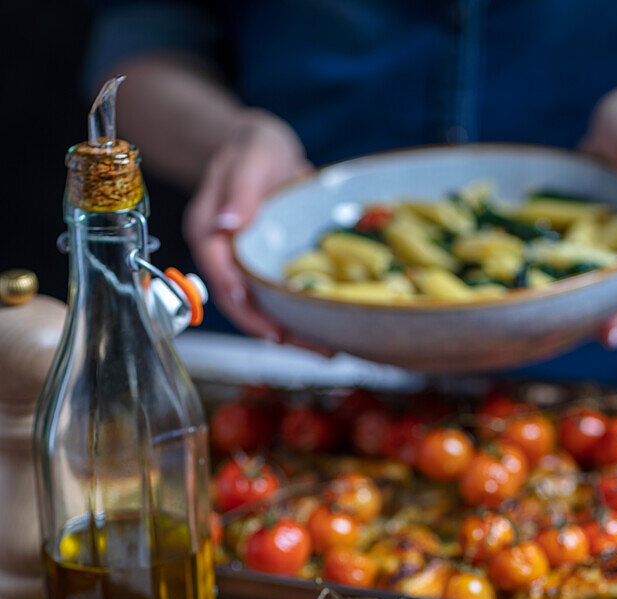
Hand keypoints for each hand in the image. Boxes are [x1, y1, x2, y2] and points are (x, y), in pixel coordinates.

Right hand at [183, 110, 310, 339]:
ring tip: (326, 350)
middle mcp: (222, 257)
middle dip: (269, 329)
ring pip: (259, 309)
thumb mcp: (251, 155)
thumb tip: (227, 225)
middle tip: (308, 347)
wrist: (263, 151)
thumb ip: (240, 188)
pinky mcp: (264, 273)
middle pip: (238, 302)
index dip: (240, 300)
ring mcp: (243, 268)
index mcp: (208, 231)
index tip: (266, 324)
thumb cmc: (254, 148)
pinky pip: (277, 301)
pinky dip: (299, 318)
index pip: (218, 271)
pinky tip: (327, 331)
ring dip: (290, 333)